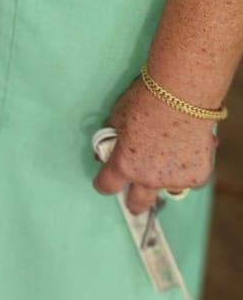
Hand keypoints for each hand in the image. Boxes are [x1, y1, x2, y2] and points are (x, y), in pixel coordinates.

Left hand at [93, 76, 217, 213]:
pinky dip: (186, 168)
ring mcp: (174, 180)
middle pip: (138, 202)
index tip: (103, 184)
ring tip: (166, 159)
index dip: (103, 184)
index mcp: (125, 164)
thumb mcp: (117, 116)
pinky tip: (186, 149)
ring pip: (166, 189)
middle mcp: (148, 178)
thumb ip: (111, 137)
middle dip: (133, 203)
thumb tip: (105, 149)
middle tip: (134, 202)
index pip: (107, 185)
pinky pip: (188, 179)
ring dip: (163, 180)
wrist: (181, 95)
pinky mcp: (197, 177)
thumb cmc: (146, 99)